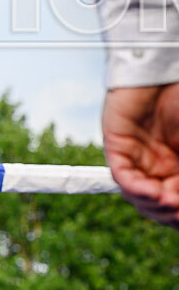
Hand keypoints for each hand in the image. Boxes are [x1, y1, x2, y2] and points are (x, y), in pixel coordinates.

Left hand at [102, 83, 178, 227]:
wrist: (164, 76)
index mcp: (177, 170)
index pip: (174, 204)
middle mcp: (155, 168)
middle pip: (157, 206)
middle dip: (172, 213)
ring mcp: (136, 159)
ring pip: (139, 197)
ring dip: (156, 205)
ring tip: (172, 201)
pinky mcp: (117, 148)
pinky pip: (122, 177)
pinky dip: (137, 190)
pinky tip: (154, 193)